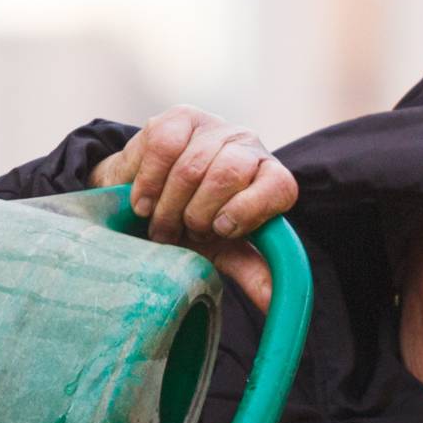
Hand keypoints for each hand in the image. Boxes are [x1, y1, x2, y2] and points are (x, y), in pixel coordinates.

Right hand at [94, 108, 298, 314]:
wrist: (147, 198)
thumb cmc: (192, 223)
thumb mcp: (222, 250)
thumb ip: (250, 271)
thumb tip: (274, 303)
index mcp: (268, 176)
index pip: (279, 186)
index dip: (248, 210)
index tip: (220, 230)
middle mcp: (246, 145)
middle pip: (229, 173)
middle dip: (197, 213)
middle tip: (182, 232)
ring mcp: (213, 127)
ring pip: (192, 164)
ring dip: (169, 205)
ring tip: (160, 222)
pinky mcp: (178, 118)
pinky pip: (165, 147)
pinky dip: (150, 182)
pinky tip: (144, 201)